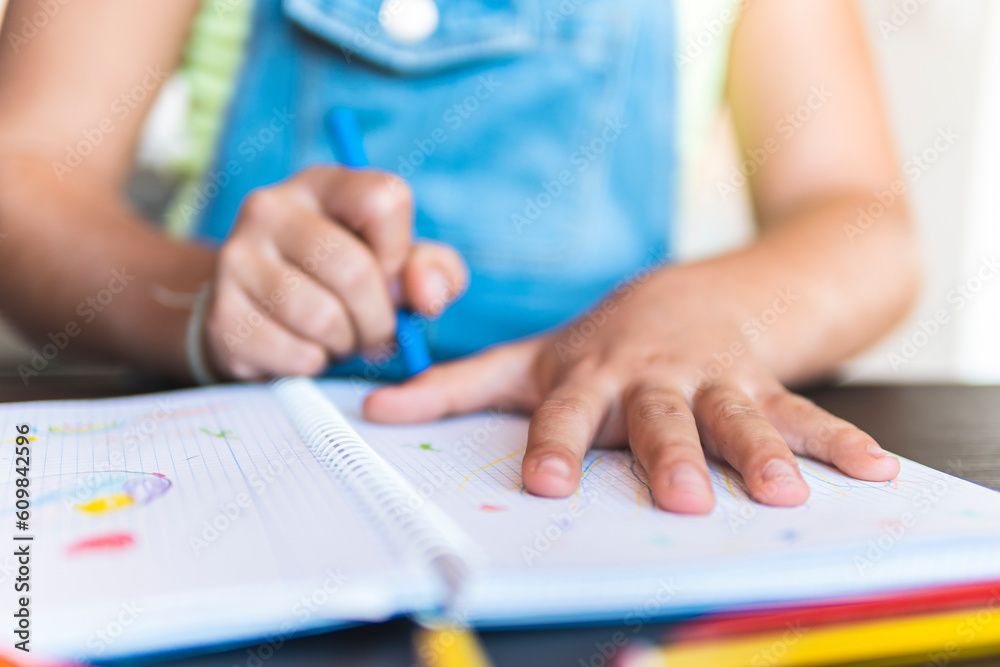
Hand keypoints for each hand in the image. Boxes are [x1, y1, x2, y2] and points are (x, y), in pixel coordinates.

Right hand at [203, 166, 467, 379]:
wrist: (259, 312)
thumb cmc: (342, 283)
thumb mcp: (397, 264)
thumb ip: (433, 271)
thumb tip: (427, 295)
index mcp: (324, 184)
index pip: (383, 201)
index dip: (399, 254)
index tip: (390, 277)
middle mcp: (271, 208)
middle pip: (353, 270)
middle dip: (379, 319)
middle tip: (375, 333)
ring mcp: (236, 258)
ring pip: (321, 318)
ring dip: (345, 344)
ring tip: (339, 338)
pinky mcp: (221, 314)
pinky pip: (293, 353)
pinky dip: (314, 364)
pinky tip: (307, 349)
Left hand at [362, 266, 899, 513]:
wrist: (697, 293)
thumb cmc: (604, 340)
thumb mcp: (534, 357)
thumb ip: (459, 386)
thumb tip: (375, 413)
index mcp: (593, 376)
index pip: (567, 414)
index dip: (556, 445)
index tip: (545, 483)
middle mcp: (654, 378)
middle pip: (659, 418)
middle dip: (669, 454)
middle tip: (675, 495)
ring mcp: (716, 379)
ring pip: (737, 415)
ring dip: (759, 452)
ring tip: (777, 492)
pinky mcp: (765, 383)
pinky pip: (803, 411)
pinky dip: (837, 441)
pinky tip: (872, 472)